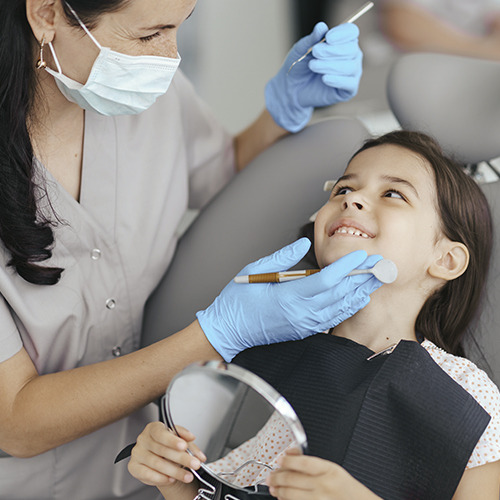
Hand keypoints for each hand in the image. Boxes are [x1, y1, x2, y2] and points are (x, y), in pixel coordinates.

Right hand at [127, 422, 205, 486]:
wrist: (160, 458)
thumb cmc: (168, 445)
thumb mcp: (180, 439)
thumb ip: (187, 440)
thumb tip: (191, 438)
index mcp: (153, 428)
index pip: (161, 433)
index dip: (172, 440)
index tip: (184, 446)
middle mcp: (143, 439)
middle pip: (162, 450)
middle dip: (181, 458)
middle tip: (194, 463)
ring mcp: (137, 453)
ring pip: (157, 464)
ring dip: (175, 471)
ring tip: (187, 475)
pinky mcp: (134, 467)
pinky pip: (147, 474)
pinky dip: (161, 478)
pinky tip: (171, 479)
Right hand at [196, 238, 382, 361]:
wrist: (227, 331)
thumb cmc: (237, 302)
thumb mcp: (255, 271)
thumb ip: (282, 257)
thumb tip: (302, 245)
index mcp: (288, 297)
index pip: (326, 280)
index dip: (346, 266)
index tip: (360, 254)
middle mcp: (300, 313)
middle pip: (340, 294)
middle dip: (362, 277)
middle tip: (380, 264)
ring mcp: (303, 324)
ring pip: (340, 308)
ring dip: (360, 292)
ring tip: (375, 279)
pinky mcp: (303, 330)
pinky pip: (332, 318)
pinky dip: (347, 307)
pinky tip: (357, 297)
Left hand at [265, 22, 362, 132]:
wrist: (293, 88)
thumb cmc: (300, 66)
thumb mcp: (302, 49)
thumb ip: (312, 38)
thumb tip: (321, 26)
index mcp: (343, 41)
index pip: (351, 32)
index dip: (342, 34)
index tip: (327, 37)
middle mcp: (352, 56)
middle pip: (351, 49)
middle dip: (332, 50)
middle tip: (315, 52)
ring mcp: (352, 73)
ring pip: (350, 66)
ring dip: (330, 65)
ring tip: (313, 66)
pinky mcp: (349, 90)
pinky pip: (349, 83)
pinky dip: (337, 80)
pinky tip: (324, 78)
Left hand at [266, 449, 379, 499]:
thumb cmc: (349, 490)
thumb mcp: (335, 470)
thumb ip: (314, 463)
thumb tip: (291, 454)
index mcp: (329, 470)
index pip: (303, 463)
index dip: (287, 461)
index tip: (280, 460)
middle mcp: (323, 485)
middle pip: (292, 479)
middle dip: (277, 477)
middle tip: (270, 476)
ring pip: (291, 494)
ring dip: (278, 490)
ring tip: (273, 488)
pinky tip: (283, 498)